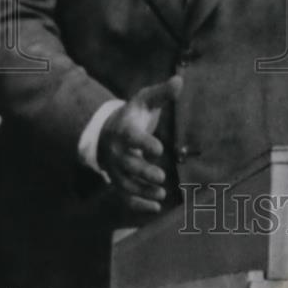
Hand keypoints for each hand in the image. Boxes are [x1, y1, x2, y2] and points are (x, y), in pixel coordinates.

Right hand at [97, 74, 182, 213]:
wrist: (106, 132)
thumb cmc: (133, 114)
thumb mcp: (145, 100)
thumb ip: (162, 93)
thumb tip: (180, 79)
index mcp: (125, 130)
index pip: (132, 137)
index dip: (144, 143)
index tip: (159, 149)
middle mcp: (117, 152)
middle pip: (128, 164)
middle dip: (143, 171)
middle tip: (162, 176)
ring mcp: (116, 169)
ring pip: (126, 183)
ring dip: (143, 190)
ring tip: (161, 194)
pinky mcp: (118, 181)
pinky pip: (125, 196)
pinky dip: (138, 204)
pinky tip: (155, 208)